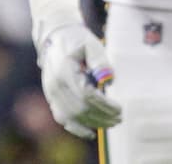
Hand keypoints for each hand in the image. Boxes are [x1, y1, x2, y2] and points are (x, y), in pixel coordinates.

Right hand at [35, 21, 121, 137]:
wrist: (55, 40)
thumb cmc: (77, 41)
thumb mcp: (91, 44)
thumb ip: (100, 61)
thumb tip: (109, 79)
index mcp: (65, 72)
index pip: (86, 95)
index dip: (104, 105)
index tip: (119, 108)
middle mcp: (55, 86)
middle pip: (80, 109)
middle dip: (101, 116)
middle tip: (120, 118)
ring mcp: (51, 94)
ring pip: (71, 117)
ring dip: (93, 123)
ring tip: (112, 123)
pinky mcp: (52, 99)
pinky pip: (62, 118)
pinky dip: (76, 128)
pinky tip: (90, 133)